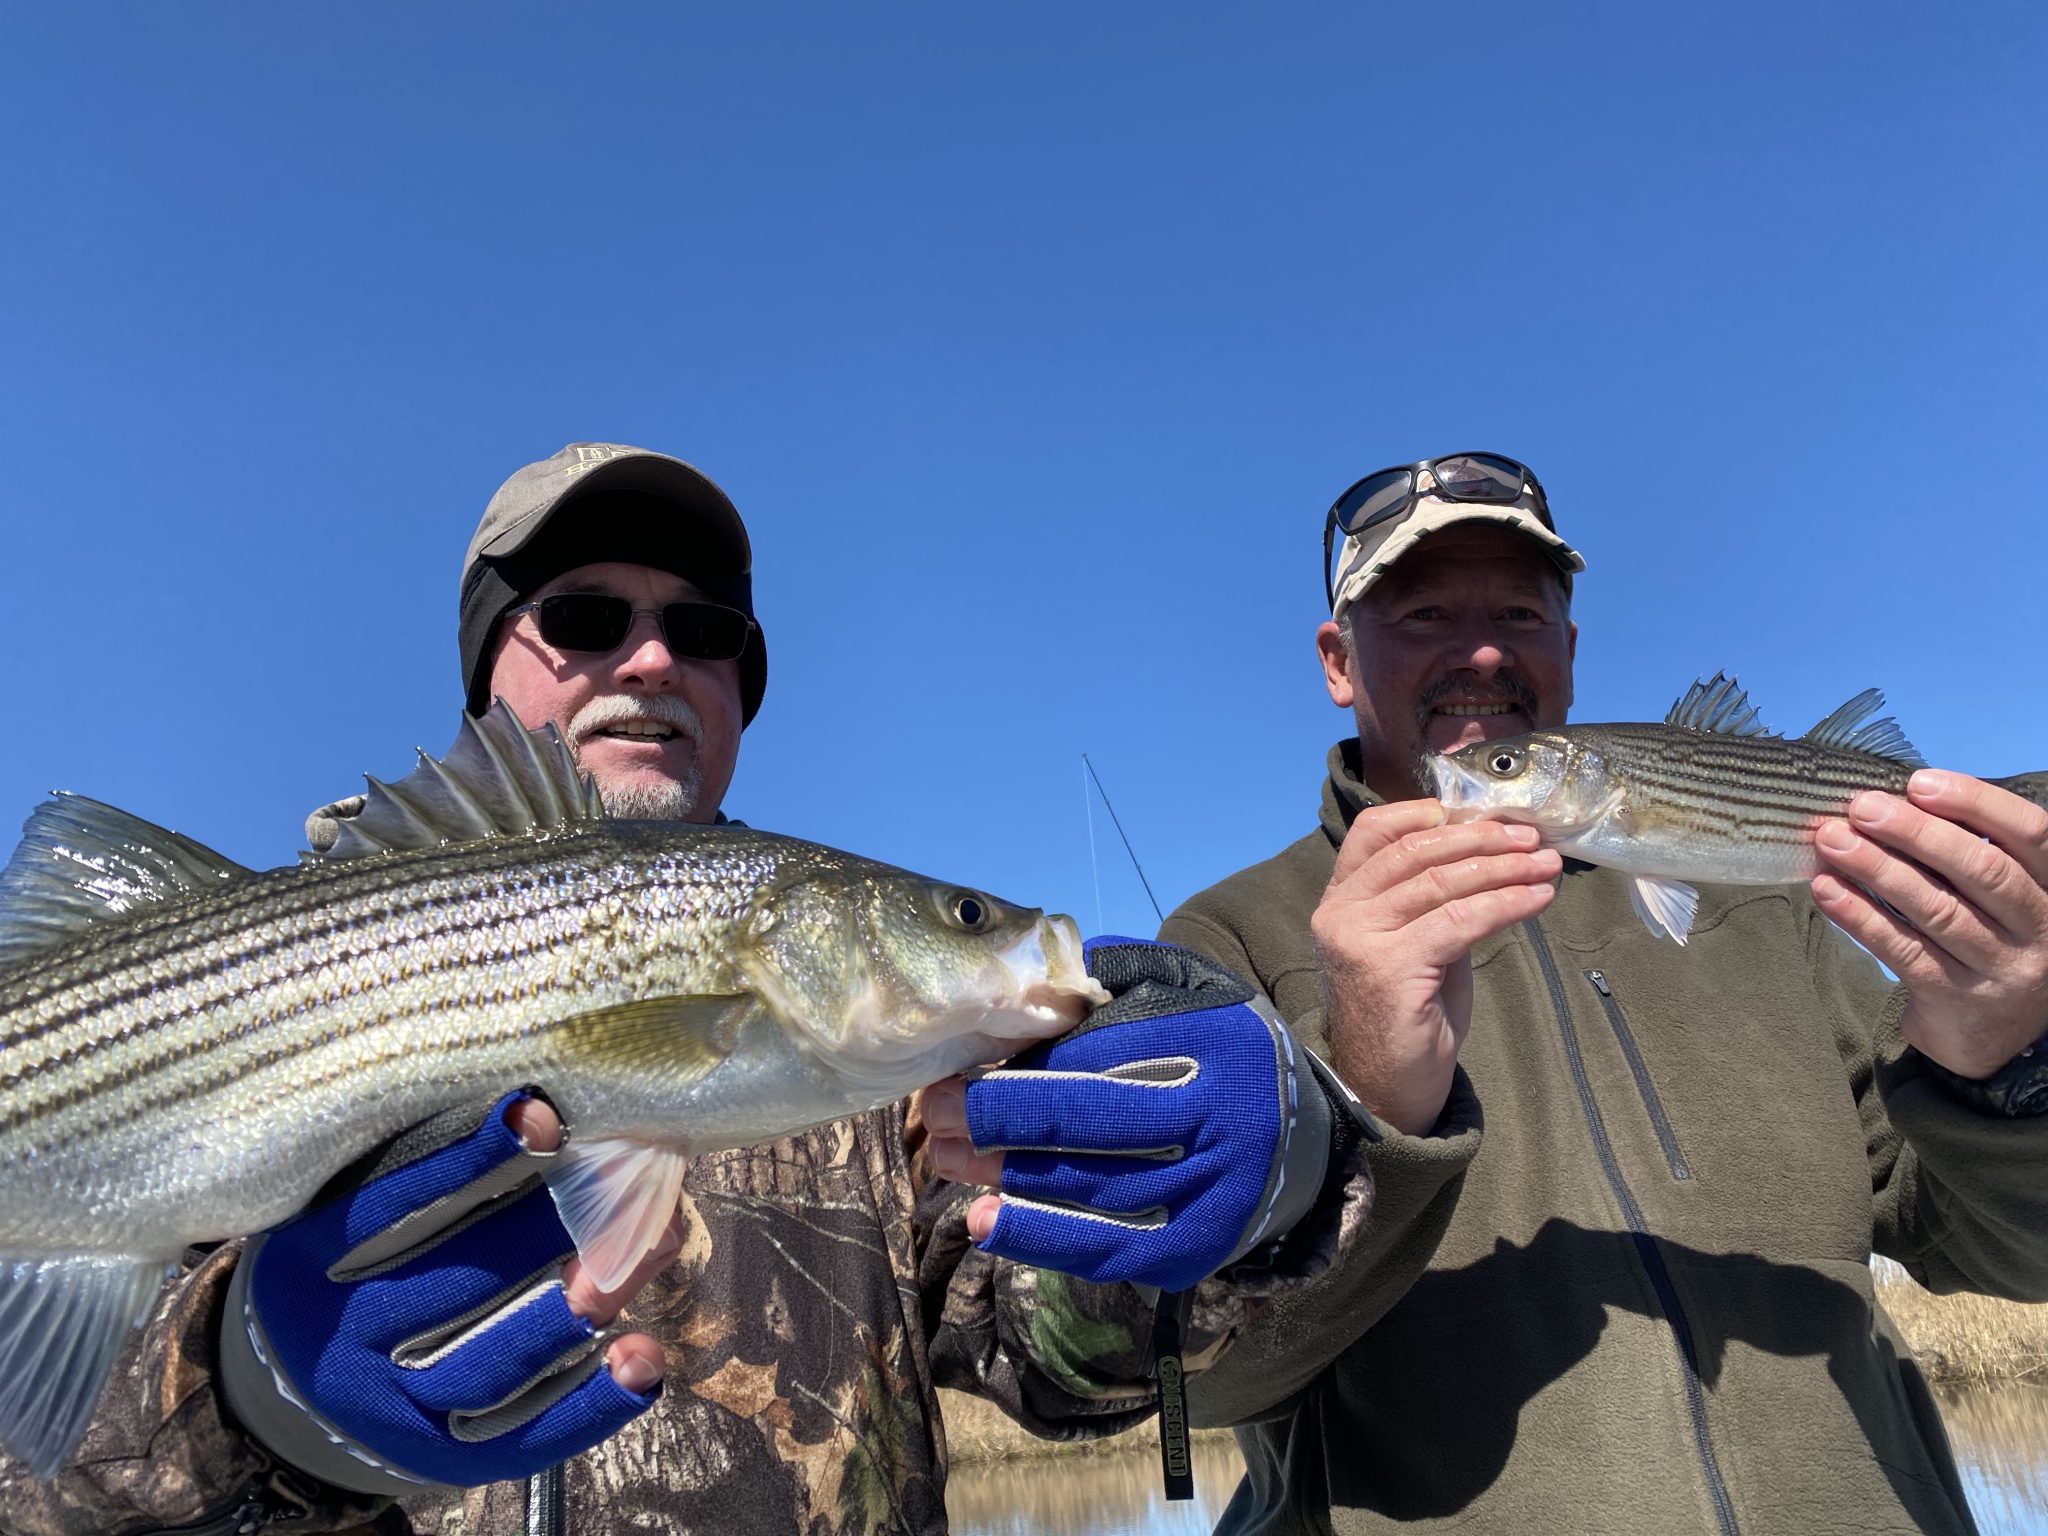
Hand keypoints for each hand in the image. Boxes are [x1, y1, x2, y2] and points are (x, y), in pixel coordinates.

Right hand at [219, 1091, 679, 1492]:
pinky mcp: (439, 1459)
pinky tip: (645, 1358)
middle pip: (455, 1283)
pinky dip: (590, 1403)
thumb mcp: (354, 1207)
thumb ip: (429, 1167)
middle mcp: (340, 1340)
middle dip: (543, 1229)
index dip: (468, 1160)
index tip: (540, 1116)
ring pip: (490, 1364)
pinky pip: (520, 1437)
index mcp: (310, 1259)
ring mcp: (390, 1409)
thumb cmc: (354, 1263)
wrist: (299, 1388)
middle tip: (618, 1180)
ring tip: (645, 1258)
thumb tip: (548, 1119)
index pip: (389, 1205)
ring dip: (574, 1311)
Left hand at [924, 938, 1338, 1291]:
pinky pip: (1105, 1247)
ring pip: (1088, 1186)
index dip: (1022, 1055)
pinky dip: (1038, 1238)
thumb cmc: (1215, 1053)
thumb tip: (1030, 969)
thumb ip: (1116, 975)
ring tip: (942, 1155)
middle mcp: (1224, 1120)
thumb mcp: (1185, 991)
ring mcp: (1213, 1193)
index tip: (960, 1056)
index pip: (1101, 1050)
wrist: (1295, 1142)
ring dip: (1002, 1174)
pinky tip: (984, 1221)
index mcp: (1216, 1042)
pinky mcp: (1196, 1249)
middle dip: (998, 1113)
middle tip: (932, 1107)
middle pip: (1091, 1118)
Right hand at [1314, 799, 1560, 1134]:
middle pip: (1415, 852)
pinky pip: (1459, 921)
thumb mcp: (1415, 944)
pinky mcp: (1389, 968)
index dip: (1426, 812)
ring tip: (1547, 864)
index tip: (1482, 813)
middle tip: (1531, 838)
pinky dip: (1505, 904)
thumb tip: (1492, 854)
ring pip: (1440, 883)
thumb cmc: (1408, 1019)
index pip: (1373, 833)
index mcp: (1339, 901)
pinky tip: (1537, 899)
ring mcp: (1359, 940)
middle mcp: (1340, 914)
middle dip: (1481, 838)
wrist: (1387, 1092)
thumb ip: (1433, 901)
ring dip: (1503, 868)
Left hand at [1813, 771, 2047, 1077]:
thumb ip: (1966, 852)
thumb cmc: (1986, 940)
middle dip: (1915, 832)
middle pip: (1981, 870)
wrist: (1991, 1036)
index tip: (1918, 783)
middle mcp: (2038, 929)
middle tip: (1861, 807)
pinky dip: (1860, 916)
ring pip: (1937, 909)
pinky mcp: (1957, 999)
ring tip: (1832, 841)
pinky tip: (1827, 891)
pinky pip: (1903, 950)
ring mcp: (2001, 968)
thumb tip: (1894, 800)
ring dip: (1878, 869)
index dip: (1976, 803)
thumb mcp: (1997, 897)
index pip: (2030, 834)